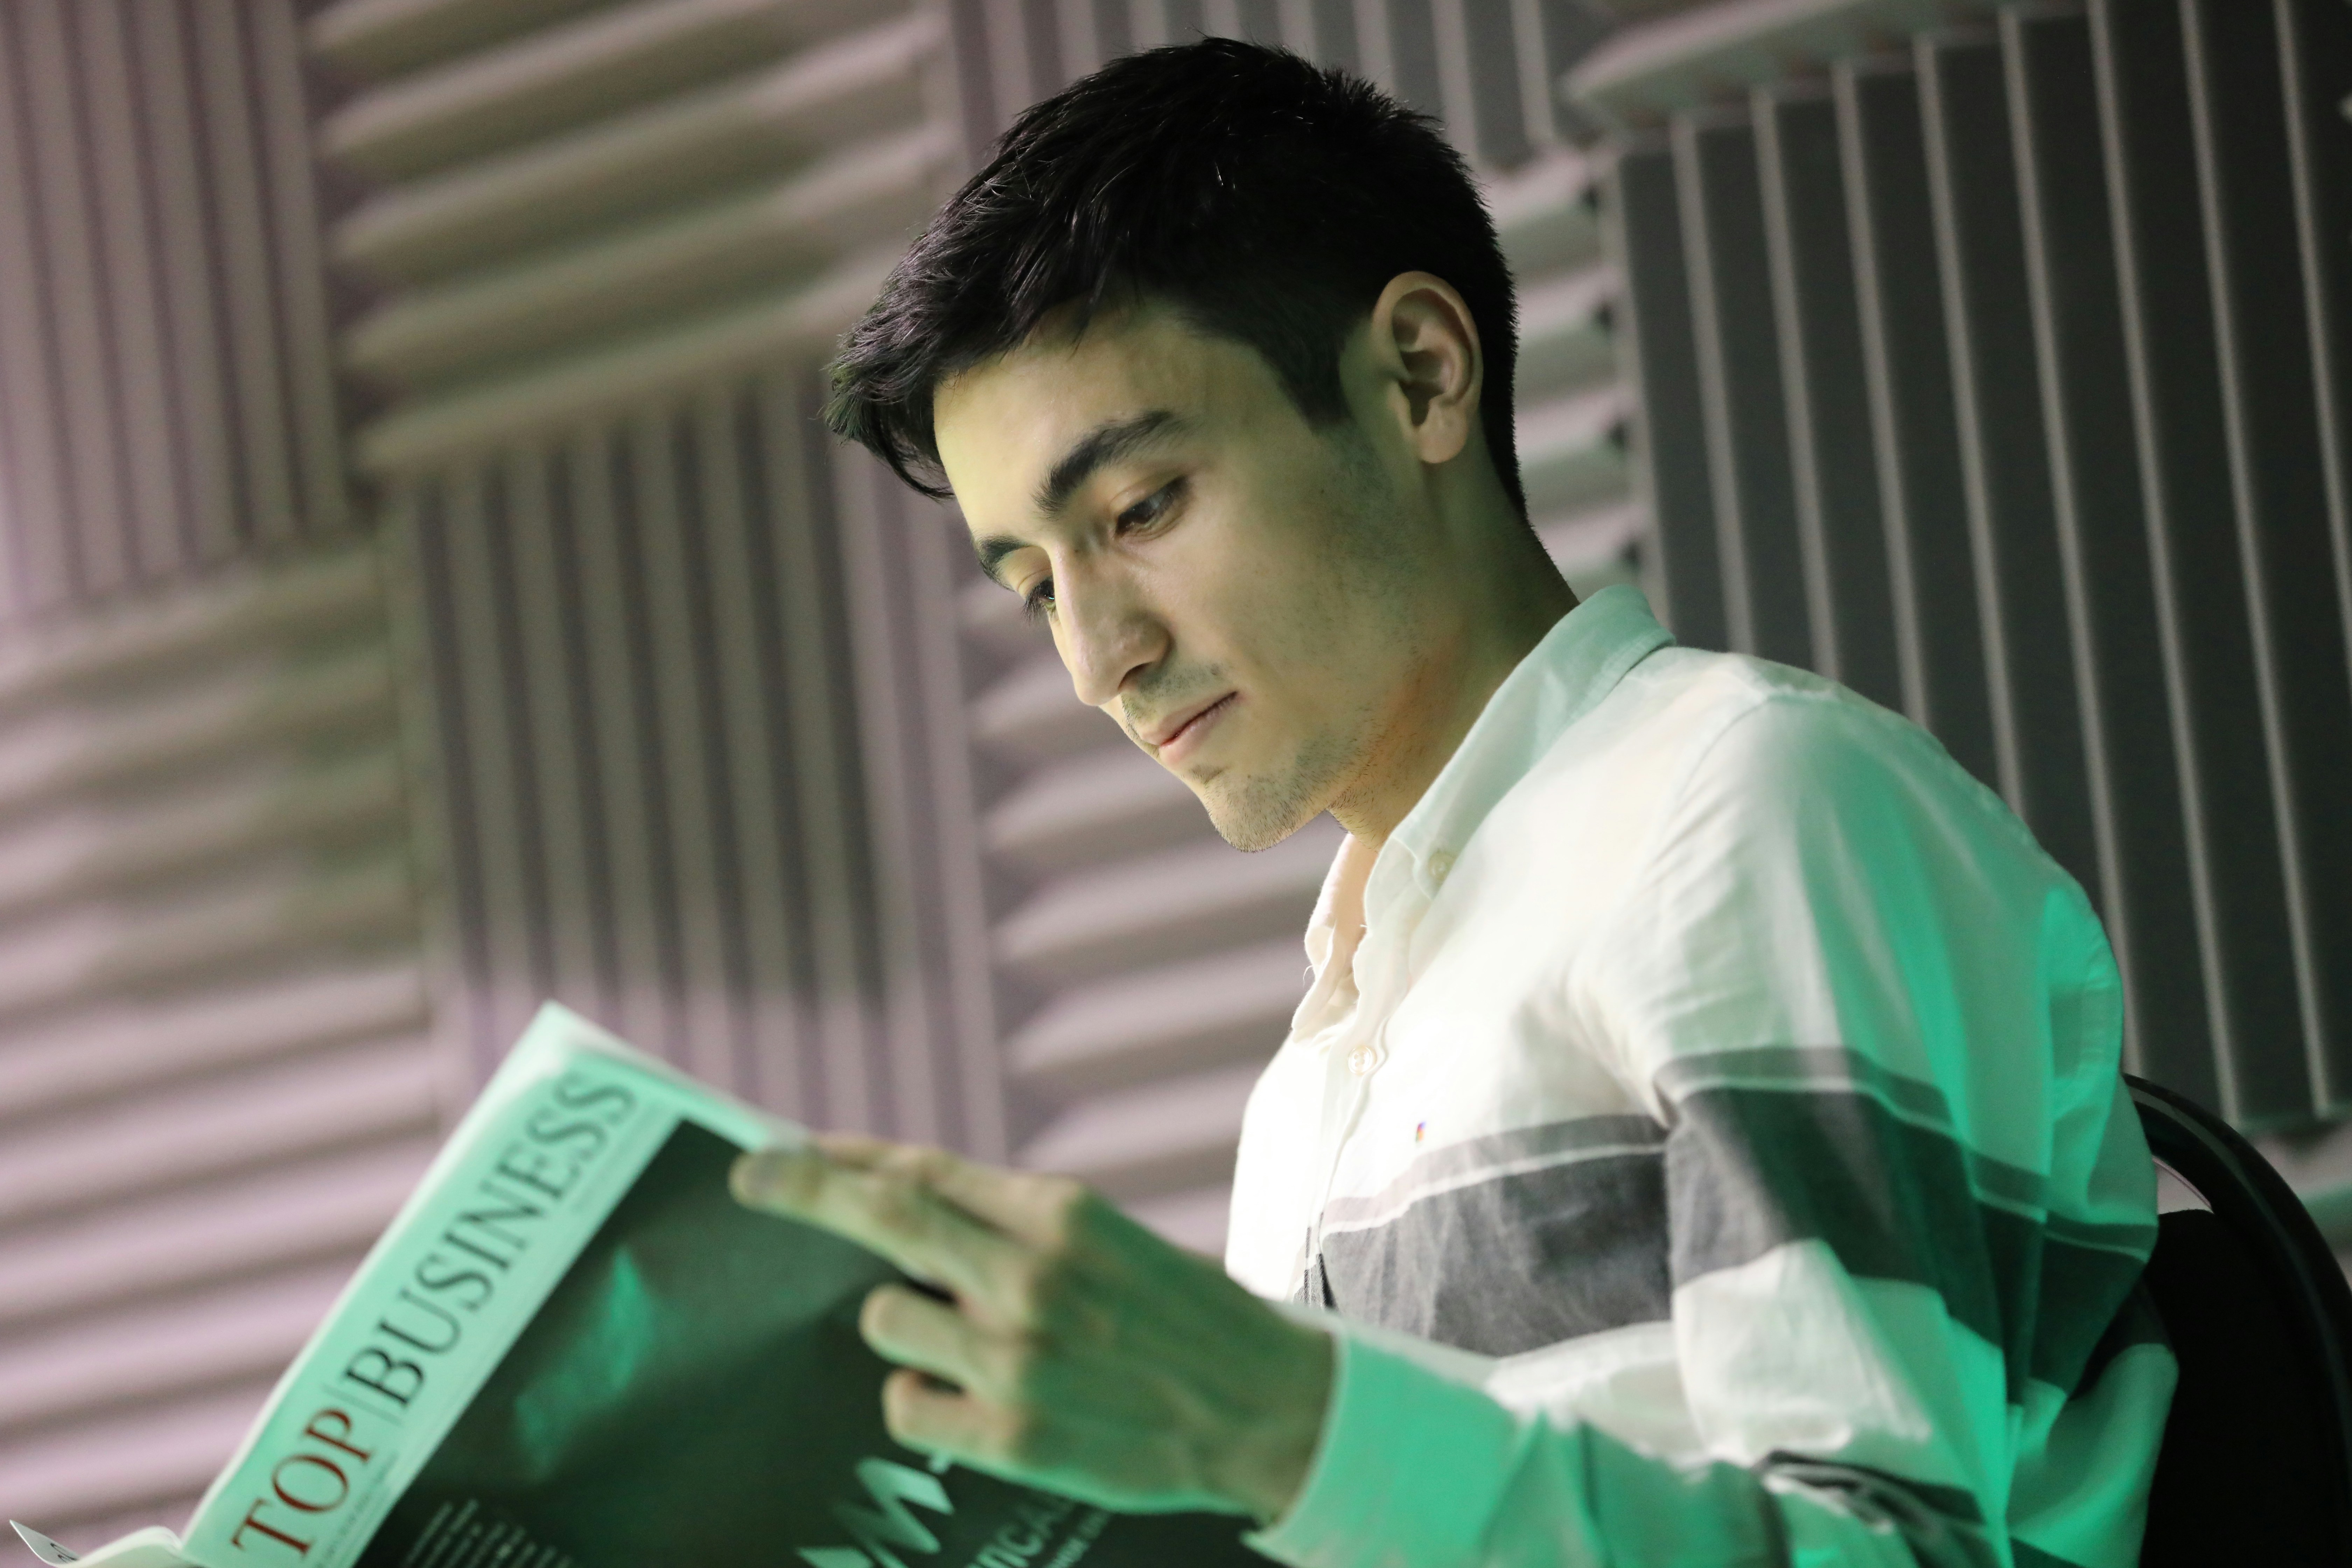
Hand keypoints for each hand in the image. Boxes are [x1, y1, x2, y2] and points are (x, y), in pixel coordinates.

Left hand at [730, 1134, 1332, 1521]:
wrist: (1267, 1410)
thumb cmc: (1183, 1317)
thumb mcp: (1109, 1241)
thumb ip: (1013, 1223)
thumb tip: (905, 1200)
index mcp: (1061, 1215)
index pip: (922, 1170)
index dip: (842, 1158)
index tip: (782, 1149)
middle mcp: (1032, 1278)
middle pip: (885, 1218)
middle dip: (802, 1190)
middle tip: (750, 1178)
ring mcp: (1018, 1359)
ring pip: (889, 1319)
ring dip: (902, 1320)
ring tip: (960, 1336)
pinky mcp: (1014, 1436)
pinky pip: (907, 1403)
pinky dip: (919, 1395)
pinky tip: (967, 1395)